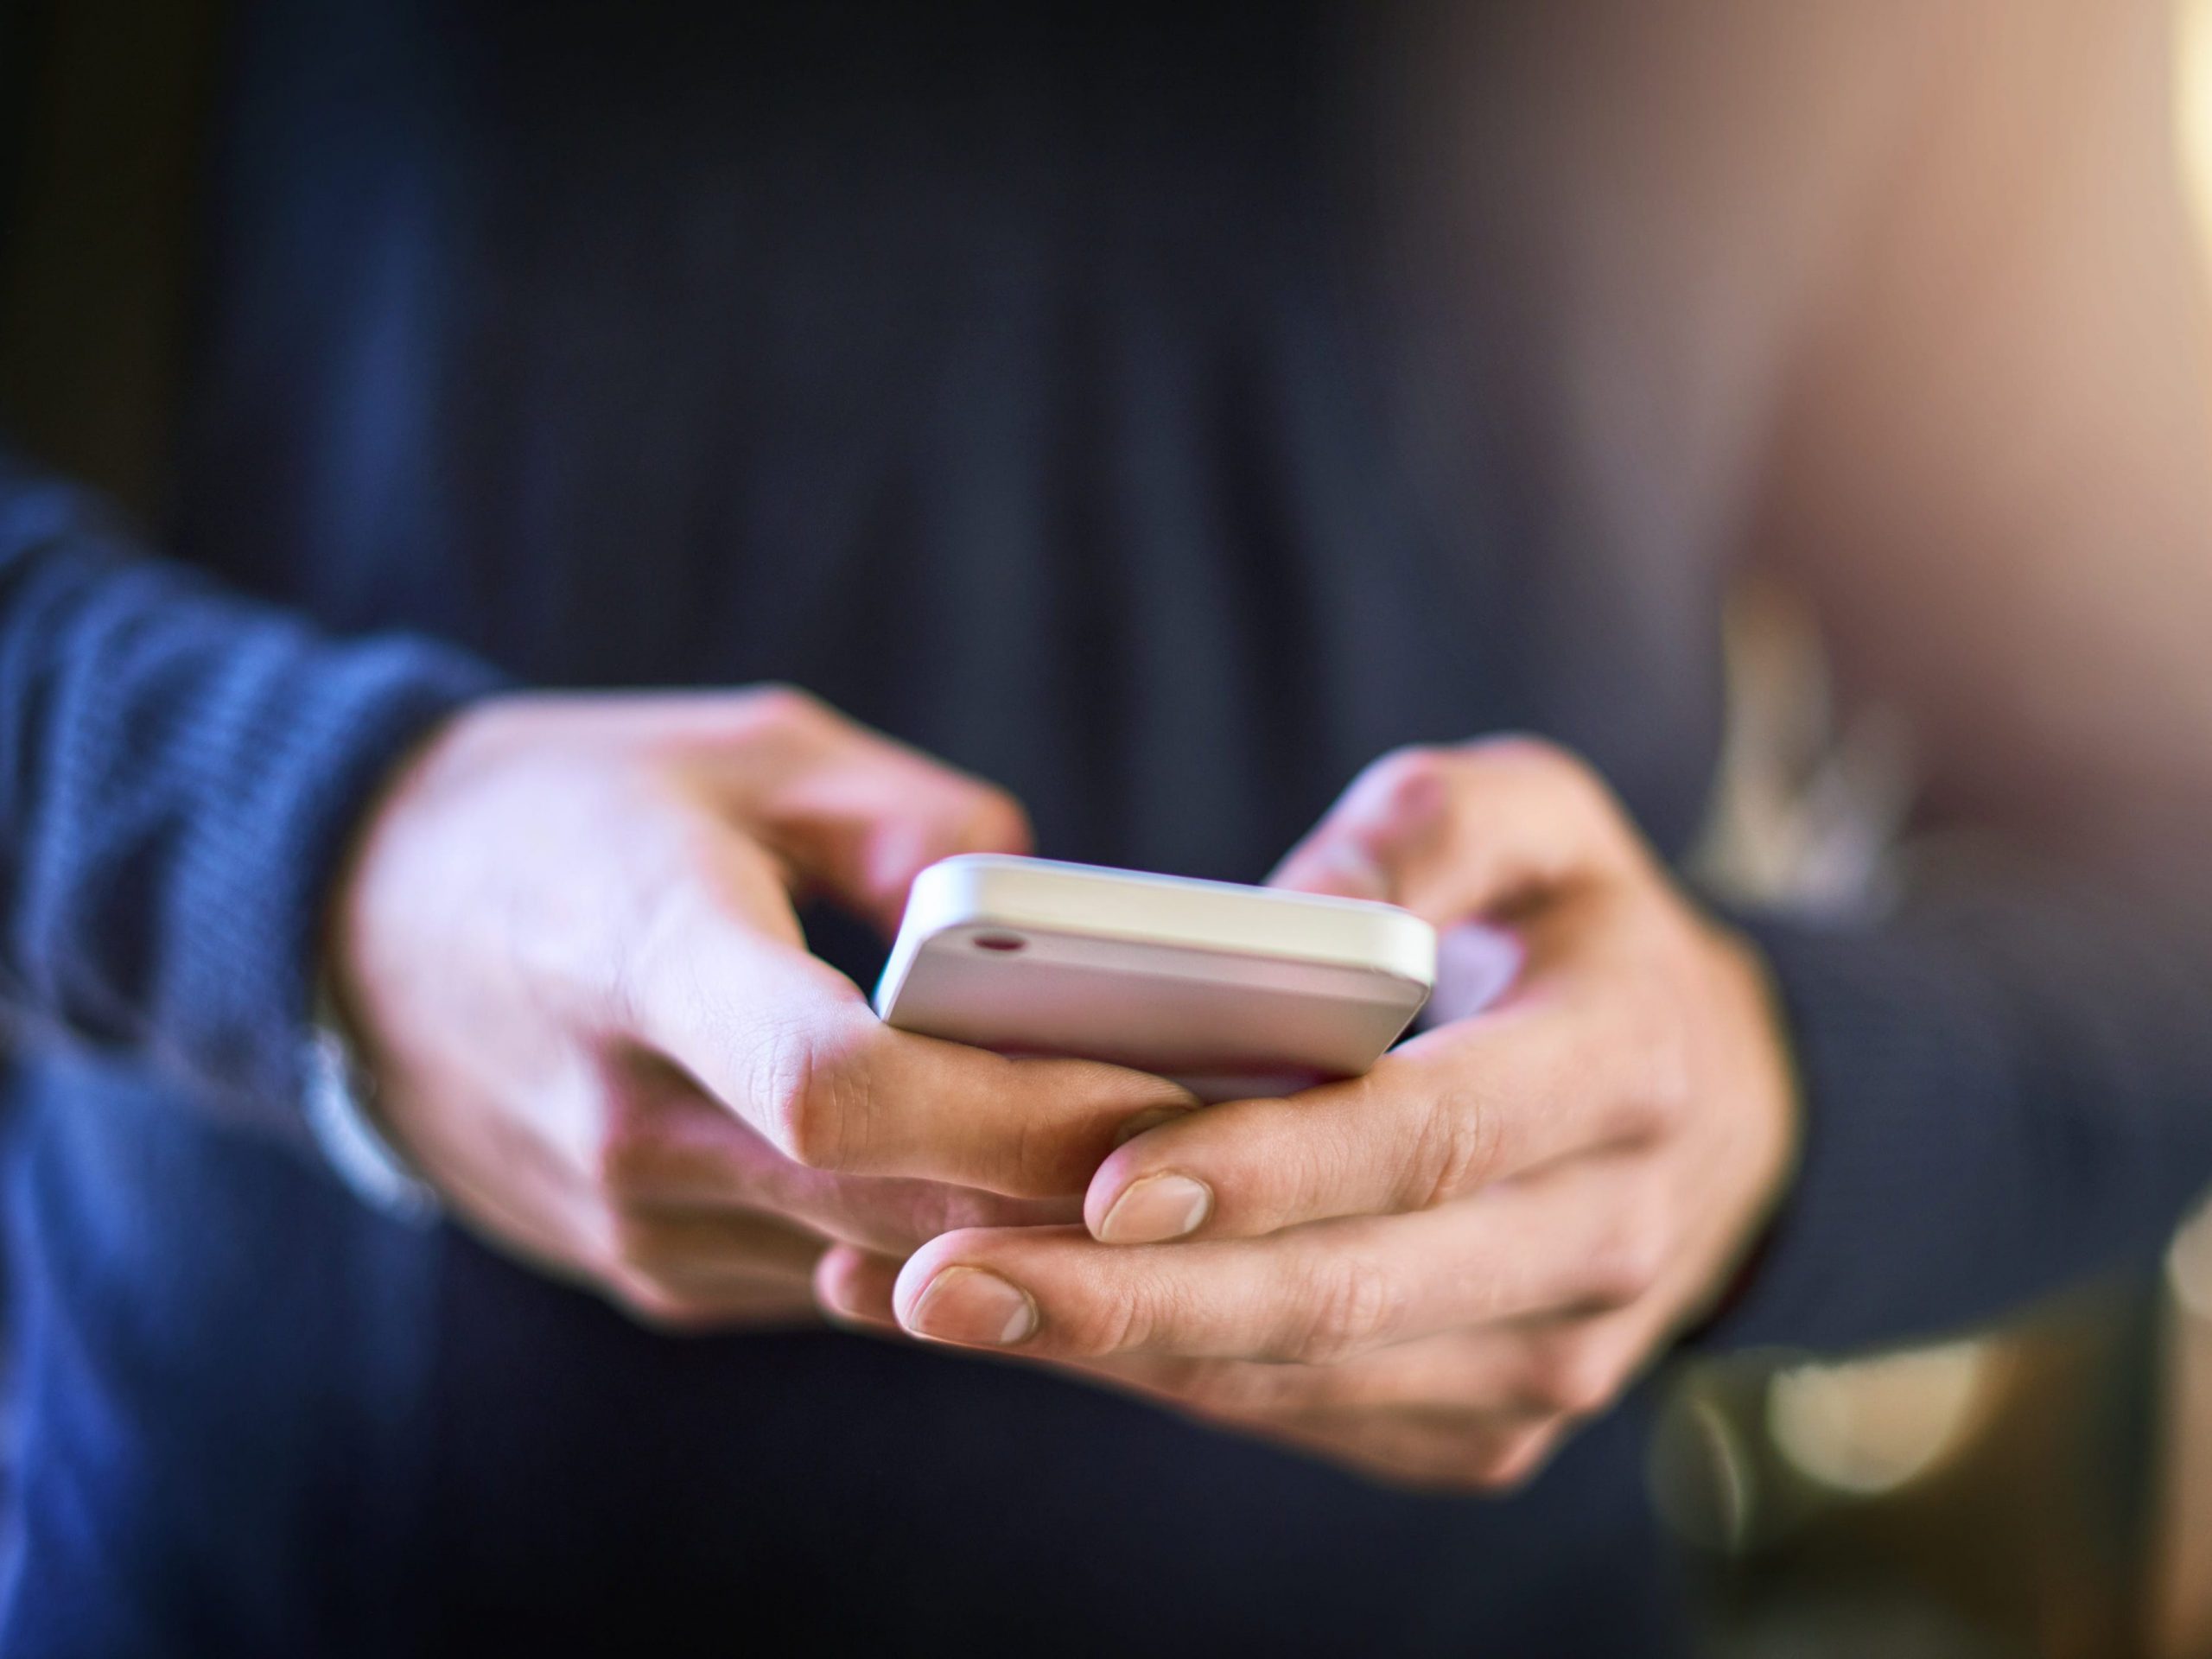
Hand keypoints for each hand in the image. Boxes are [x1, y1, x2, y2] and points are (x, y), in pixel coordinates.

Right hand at [331, 686, 1191, 1330]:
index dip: (1013, 1107)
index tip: (1162, 1086)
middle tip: (1238, 1129)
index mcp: (644, 953)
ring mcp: (627, 1218)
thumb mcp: (745, 749)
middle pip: (892, 1198)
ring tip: (1161, 1153)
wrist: (356, 922)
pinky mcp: (645, 1268)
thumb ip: (912, 821)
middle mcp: (625, 1117)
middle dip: (1074, 1179)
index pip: (834, 1082)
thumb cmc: (571, 807)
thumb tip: (1053, 914)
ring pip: (879, 1262)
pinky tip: (1017, 1180)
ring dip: (1020, 1222)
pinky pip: (829, 1277)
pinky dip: (934, 1239)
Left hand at [818, 739, 1797, 1488]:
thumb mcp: (1551, 819)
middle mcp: (1601, 1241)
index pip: (1436, 1138)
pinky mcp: (1485, 1425)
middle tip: (943, 1281)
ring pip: (1304, 1378)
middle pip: (1348, 1294)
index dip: (1277, 1166)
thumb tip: (1301, 905)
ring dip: (1110, 1350)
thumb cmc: (1583, 936)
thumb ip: (1441, 817)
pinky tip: (1023, 1324)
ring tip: (927, 1301)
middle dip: (1132, 1300)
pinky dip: (1157, 1375)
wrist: (1713, 1110)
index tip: (1111, 1181)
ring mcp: (1552, 1360)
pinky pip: (1298, 1413)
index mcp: (1624, 1072)